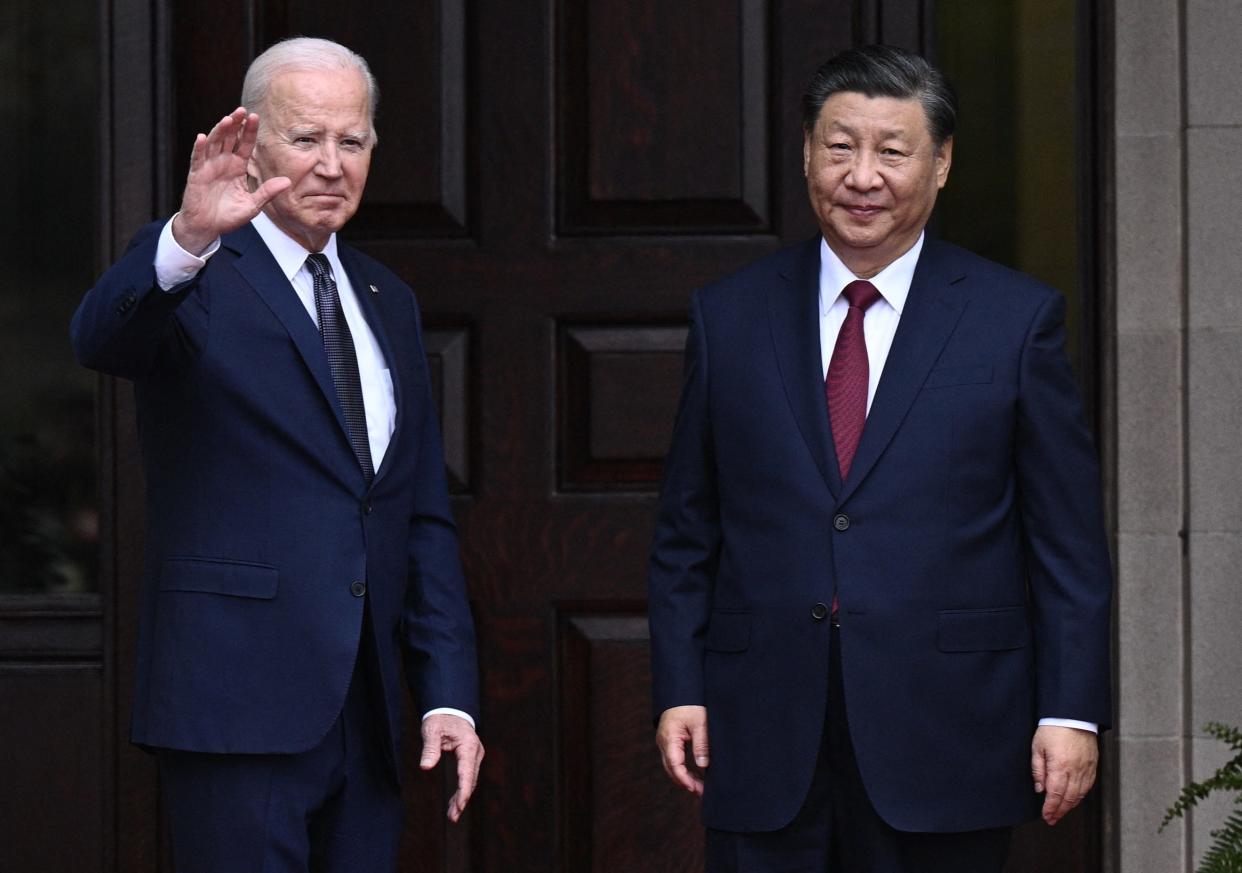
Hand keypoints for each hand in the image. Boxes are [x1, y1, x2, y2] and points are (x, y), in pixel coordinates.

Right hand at [172, 107, 291, 254]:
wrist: (207, 228)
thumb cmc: (228, 216)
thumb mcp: (253, 205)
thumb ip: (267, 192)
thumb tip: (288, 182)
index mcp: (237, 167)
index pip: (245, 145)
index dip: (249, 131)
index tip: (255, 117)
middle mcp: (223, 163)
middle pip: (229, 138)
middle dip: (236, 124)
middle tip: (243, 110)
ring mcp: (208, 167)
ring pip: (214, 143)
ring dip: (220, 130)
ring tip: (228, 119)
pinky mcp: (196, 175)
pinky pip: (197, 159)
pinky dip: (199, 148)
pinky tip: (202, 137)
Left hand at [420, 713, 484, 821]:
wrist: (449, 710)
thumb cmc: (440, 719)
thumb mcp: (432, 730)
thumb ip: (430, 748)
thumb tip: (425, 768)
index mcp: (468, 745)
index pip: (467, 772)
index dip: (464, 790)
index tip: (460, 805)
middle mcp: (475, 752)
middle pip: (470, 780)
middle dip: (462, 799)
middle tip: (452, 817)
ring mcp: (474, 757)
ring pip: (470, 781)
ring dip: (462, 798)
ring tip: (452, 816)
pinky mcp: (469, 760)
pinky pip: (467, 778)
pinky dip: (461, 791)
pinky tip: (454, 804)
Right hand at [656, 705, 708, 794]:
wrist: (681, 692)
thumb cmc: (690, 705)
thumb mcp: (700, 723)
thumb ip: (701, 744)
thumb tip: (703, 765)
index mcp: (669, 738)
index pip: (674, 764)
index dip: (684, 779)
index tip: (695, 789)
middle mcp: (664, 742)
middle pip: (671, 768)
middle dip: (685, 782)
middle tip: (701, 792)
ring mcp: (665, 742)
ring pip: (672, 765)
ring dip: (684, 777)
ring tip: (700, 787)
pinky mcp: (670, 742)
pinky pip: (675, 759)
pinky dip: (684, 769)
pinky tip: (696, 774)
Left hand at [1031, 725, 1097, 824]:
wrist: (1073, 715)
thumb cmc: (1053, 728)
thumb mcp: (1037, 747)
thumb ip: (1038, 769)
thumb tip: (1040, 788)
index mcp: (1060, 766)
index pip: (1056, 794)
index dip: (1051, 808)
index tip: (1046, 815)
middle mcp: (1076, 770)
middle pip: (1069, 798)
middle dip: (1060, 811)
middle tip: (1052, 819)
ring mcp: (1086, 768)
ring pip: (1080, 794)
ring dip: (1070, 806)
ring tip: (1061, 812)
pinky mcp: (1093, 765)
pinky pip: (1088, 786)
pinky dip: (1080, 796)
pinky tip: (1074, 799)